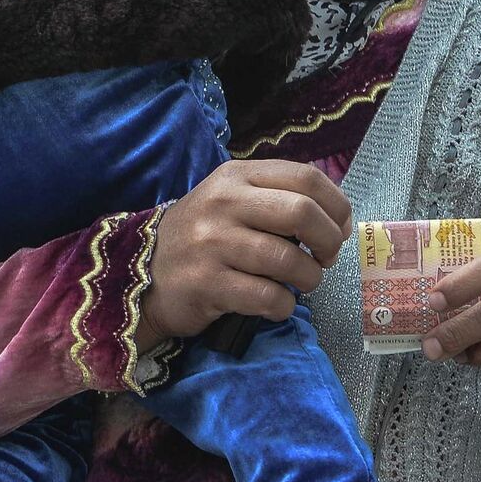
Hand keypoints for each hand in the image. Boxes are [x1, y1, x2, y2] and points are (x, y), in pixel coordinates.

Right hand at [137, 159, 353, 346]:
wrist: (142, 274)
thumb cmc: (200, 238)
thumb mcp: (230, 201)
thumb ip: (275, 198)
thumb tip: (335, 221)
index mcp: (235, 176)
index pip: (305, 177)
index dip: (336, 206)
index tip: (338, 229)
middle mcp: (223, 203)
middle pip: (302, 213)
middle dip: (329, 242)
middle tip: (324, 259)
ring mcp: (212, 244)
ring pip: (289, 260)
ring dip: (309, 278)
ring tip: (301, 283)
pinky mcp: (208, 284)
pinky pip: (268, 297)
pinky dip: (284, 305)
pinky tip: (276, 303)